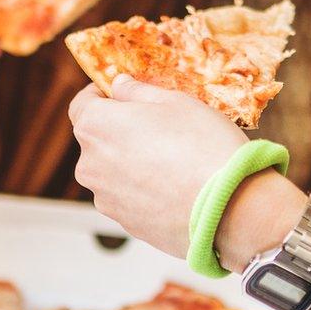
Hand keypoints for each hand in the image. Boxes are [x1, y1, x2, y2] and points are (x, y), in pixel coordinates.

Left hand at [69, 75, 304, 271]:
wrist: (229, 207)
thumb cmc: (203, 145)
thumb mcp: (174, 101)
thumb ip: (137, 91)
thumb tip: (118, 85)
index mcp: (95, 127)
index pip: (81, 105)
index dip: (98, 96)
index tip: (118, 94)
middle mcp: (90, 165)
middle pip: (96, 140)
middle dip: (119, 131)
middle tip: (157, 128)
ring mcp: (105, 198)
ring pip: (112, 172)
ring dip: (131, 163)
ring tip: (172, 162)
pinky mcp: (124, 223)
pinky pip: (129, 198)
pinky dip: (144, 190)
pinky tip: (175, 187)